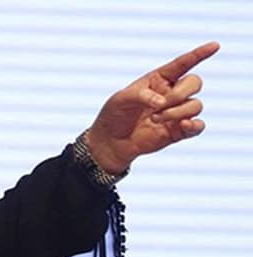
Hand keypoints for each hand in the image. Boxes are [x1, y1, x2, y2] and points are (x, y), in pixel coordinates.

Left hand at [86, 41, 219, 174]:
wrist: (111, 141)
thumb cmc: (114, 115)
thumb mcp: (120, 99)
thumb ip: (141, 95)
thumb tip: (161, 102)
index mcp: (159, 79)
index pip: (183, 63)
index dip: (199, 54)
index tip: (214, 46)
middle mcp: (171, 93)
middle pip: (195, 82)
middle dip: (179, 94)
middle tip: (158, 106)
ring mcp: (177, 111)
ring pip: (196, 105)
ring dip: (177, 112)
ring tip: (155, 119)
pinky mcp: (179, 130)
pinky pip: (198, 126)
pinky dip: (195, 125)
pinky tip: (183, 125)